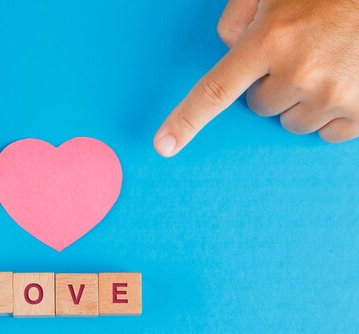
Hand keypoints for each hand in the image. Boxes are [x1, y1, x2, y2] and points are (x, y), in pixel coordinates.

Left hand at [154, 0, 358, 156]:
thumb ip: (239, 17)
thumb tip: (227, 49)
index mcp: (269, 40)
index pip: (215, 91)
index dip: (186, 121)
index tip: (163, 146)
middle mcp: (298, 72)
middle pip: (259, 106)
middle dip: (272, 85)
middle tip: (300, 54)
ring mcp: (331, 95)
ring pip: (291, 122)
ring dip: (301, 101)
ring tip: (326, 64)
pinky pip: (325, 133)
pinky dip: (331, 115)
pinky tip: (344, 81)